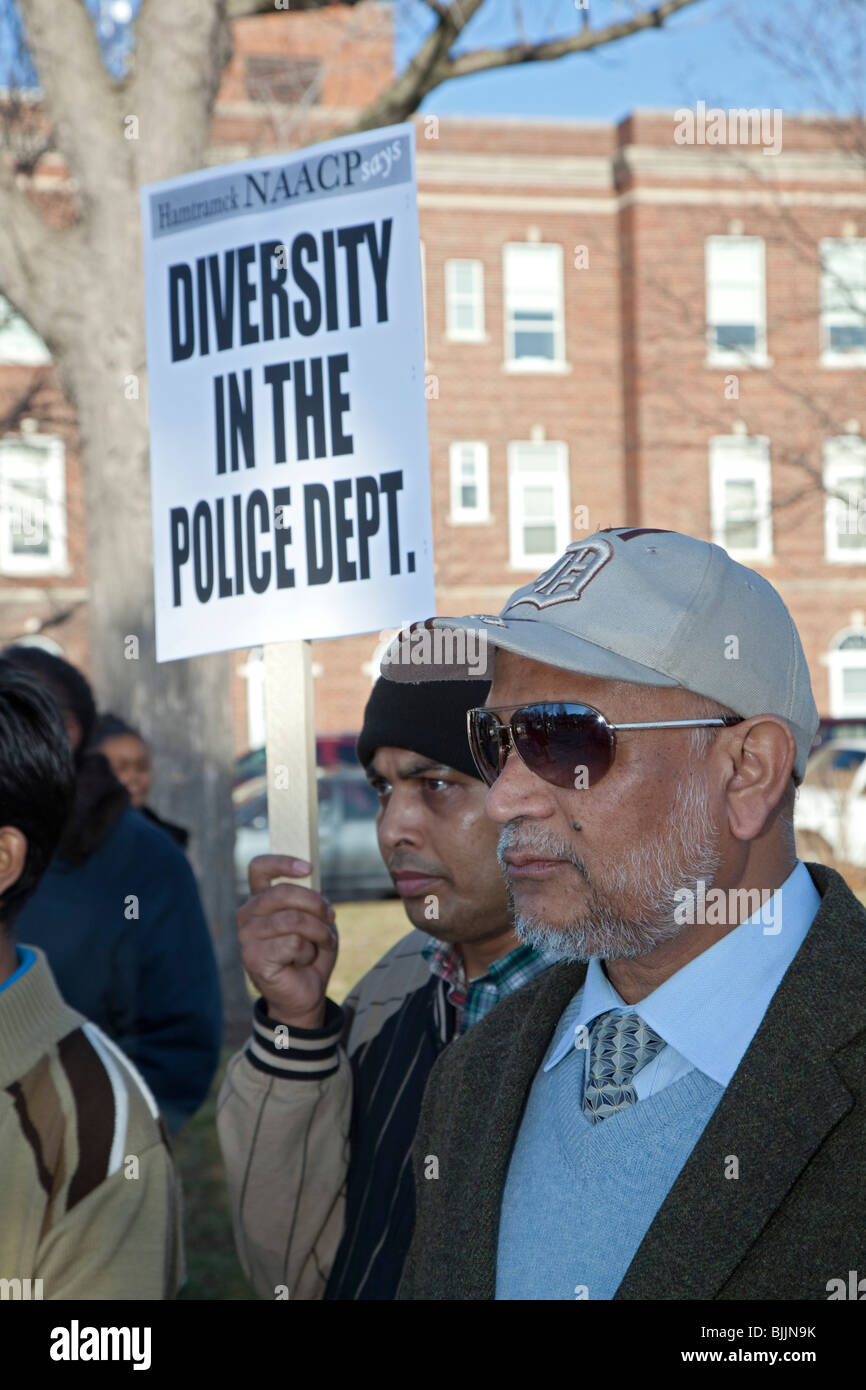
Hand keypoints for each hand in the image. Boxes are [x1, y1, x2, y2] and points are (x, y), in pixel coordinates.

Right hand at [237, 855, 337, 1029]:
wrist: (306, 993)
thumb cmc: (310, 953)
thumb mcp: (317, 920)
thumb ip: (313, 901)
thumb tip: (317, 894)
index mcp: (260, 899)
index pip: (259, 868)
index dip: (282, 862)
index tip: (307, 867)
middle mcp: (248, 914)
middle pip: (283, 892)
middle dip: (315, 904)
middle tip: (330, 916)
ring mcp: (247, 936)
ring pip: (293, 919)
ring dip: (318, 932)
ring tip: (322, 943)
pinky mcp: (253, 957)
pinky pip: (293, 943)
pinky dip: (308, 952)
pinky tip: (303, 961)